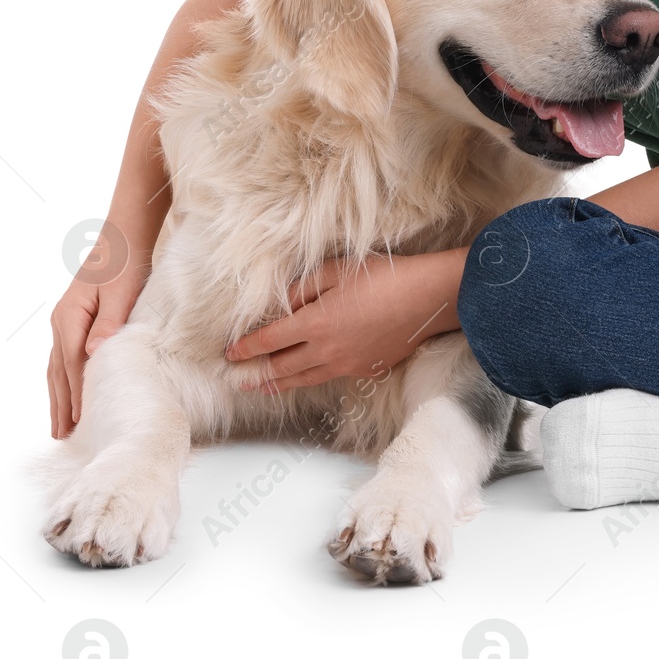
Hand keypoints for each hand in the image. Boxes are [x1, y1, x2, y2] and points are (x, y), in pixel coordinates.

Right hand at [47, 254, 147, 439]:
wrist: (120, 241)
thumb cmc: (123, 265)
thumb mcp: (121, 292)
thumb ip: (109, 322)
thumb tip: (94, 353)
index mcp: (70, 317)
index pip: (72, 364)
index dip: (75, 393)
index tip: (79, 419)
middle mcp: (61, 322)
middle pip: (58, 372)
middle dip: (61, 405)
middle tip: (62, 436)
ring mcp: (63, 323)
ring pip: (56, 368)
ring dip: (58, 397)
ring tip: (59, 426)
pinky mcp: (72, 322)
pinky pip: (63, 358)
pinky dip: (63, 380)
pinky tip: (66, 395)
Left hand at [223, 250, 460, 393]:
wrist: (428, 299)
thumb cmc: (385, 278)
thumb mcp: (337, 271)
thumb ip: (303, 289)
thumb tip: (281, 305)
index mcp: (314, 323)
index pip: (268, 341)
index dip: (246, 348)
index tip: (230, 353)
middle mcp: (325, 350)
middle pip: (281, 367)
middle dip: (256, 373)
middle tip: (238, 378)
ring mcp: (346, 364)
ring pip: (304, 379)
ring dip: (279, 384)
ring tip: (264, 388)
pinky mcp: (366, 369)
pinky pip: (331, 376)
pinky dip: (312, 379)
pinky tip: (308, 376)